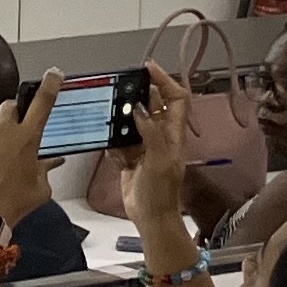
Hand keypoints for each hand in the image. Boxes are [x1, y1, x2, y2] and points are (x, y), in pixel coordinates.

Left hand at [0, 74, 62, 224]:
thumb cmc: (13, 204)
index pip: (43, 103)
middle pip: (10, 106)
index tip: (53, 73)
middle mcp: (5, 129)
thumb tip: (52, 161)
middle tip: (7, 138)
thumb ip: (46, 168)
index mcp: (29, 138)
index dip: (50, 85)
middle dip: (10, 117)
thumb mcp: (41, 188)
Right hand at [116, 66, 193, 240]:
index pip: (176, 98)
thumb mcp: (159, 159)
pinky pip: (119, 141)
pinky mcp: (130, 157)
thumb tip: (138, 107)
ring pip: (132, 121)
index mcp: (173, 133)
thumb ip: (149, 131)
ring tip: (109, 114)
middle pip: (152, 105)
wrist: (151, 217)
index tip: (148, 68)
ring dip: (121, 118)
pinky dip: (113, 142)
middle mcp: (160, 136)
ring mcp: (144, 146)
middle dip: (138, 95)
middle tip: (120, 87)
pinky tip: (113, 151)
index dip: (165, 80)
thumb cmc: (161, 192)